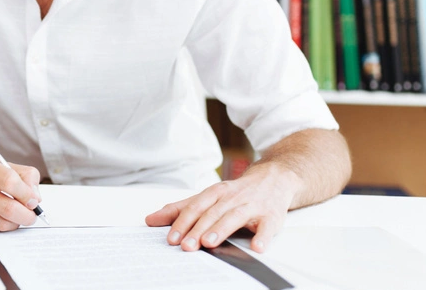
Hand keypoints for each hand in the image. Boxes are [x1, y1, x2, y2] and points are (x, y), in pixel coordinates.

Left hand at [144, 163, 300, 252]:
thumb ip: (181, 208)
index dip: (182, 222)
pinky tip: (256, 247)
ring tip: (209, 242)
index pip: (195, 207)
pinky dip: (262, 236)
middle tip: (186, 246)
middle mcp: (232, 197)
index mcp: (215, 192)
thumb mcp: (207, 196)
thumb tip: (152, 219)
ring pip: (235, 216)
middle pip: (212, 213)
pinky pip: (267, 226)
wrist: (274, 178)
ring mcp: (252, 205)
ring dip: (222, 229)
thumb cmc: (237, 192)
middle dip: (198, 229)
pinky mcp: (271, 216)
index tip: (171, 238)